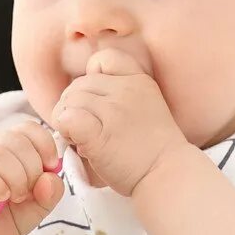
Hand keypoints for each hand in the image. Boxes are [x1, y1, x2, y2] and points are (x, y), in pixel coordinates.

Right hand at [0, 116, 64, 234]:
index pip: (27, 128)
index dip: (44, 144)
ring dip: (14, 178)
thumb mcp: (38, 206)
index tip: (50, 167)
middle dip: (30, 168)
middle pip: (14, 139)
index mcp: (9, 148)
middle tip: (28, 192)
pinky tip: (0, 197)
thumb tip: (51, 177)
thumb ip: (51, 192)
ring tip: (15, 197)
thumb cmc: (8, 218)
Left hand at [50, 50, 193, 195]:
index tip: (97, 100)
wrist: (168, 175)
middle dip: (74, 105)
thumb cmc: (152, 151)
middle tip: (84, 129)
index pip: (103, 59)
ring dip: (67, 120)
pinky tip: (78, 143)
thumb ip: (119, 96)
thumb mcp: (145, 107)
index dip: (91, 76)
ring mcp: (113, 110)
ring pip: (69, 101)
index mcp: (139, 81)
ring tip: (82, 139)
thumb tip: (78, 99)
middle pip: (79, 84)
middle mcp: (126, 90)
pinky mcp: (99, 133)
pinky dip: (66, 130)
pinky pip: (67, 119)